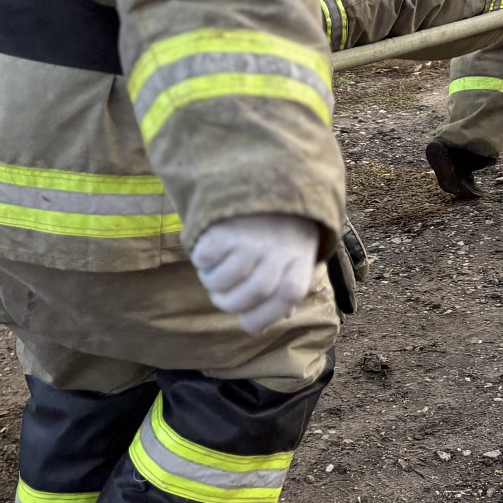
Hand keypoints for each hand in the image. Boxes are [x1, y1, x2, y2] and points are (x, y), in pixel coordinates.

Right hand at [190, 214, 318, 333]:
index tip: (247, 322)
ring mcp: (251, 240)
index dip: (263, 318)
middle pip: (252, 294)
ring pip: (223, 281)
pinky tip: (210, 253)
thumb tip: (266, 322)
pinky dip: (202, 262)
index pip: (286, 299)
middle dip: (230, 304)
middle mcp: (278, 250)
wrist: (266, 179)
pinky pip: (205, 259)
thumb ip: (284, 288)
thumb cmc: (280, 227)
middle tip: (222, 297)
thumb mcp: (294, 254)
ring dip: (213, 284)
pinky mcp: (225, 229)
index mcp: (299, 260)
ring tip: (214, 274)